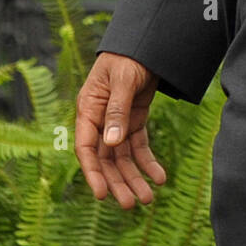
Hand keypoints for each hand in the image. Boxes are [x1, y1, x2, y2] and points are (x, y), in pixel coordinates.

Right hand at [74, 52, 164, 208]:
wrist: (145, 41)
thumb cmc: (128, 56)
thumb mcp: (123, 80)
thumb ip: (117, 110)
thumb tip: (110, 144)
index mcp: (88, 109)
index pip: (86, 148)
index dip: (93, 172)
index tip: (101, 195)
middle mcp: (99, 120)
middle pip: (106, 159)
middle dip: (118, 182)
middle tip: (132, 204)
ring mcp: (117, 122)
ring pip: (122, 157)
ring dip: (134, 177)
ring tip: (148, 198)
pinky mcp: (134, 120)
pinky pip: (138, 146)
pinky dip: (148, 162)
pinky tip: (160, 176)